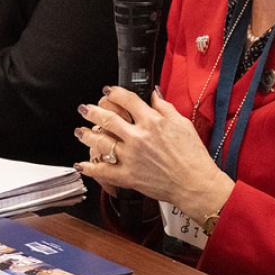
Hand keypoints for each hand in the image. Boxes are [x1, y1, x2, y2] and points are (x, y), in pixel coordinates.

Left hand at [74, 86, 233, 219]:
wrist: (194, 183)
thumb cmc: (192, 156)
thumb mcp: (182, 124)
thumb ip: (165, 107)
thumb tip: (154, 94)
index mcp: (152, 122)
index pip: (127, 100)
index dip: (114, 93)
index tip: (108, 91)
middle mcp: (138, 138)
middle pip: (108, 119)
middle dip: (92, 111)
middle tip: (85, 109)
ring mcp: (131, 158)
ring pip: (100, 142)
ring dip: (86, 135)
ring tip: (80, 132)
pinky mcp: (128, 176)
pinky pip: (103, 171)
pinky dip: (89, 168)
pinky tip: (81, 164)